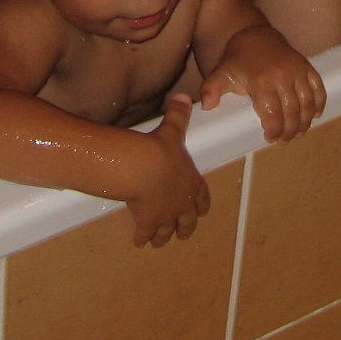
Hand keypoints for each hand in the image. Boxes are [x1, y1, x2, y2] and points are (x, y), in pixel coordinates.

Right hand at [123, 95, 210, 246]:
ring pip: (167, 231)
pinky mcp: (147, 222)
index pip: (202, 196)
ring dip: (164, 236)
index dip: (202, 204)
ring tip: (159, 241)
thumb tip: (182, 98)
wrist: (144, 169)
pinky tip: (138, 242)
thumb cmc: (160, 150)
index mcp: (191, 182)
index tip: (202, 211)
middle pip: (188, 220)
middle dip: (186, 227)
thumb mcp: (172, 130)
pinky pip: (145, 234)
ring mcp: (166, 215)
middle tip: (184, 232)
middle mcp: (182, 202)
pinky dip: (142, 238)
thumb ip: (178, 115)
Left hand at [200, 29, 326, 140]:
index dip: (274, 129)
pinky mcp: (307, 67)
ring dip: (305, 121)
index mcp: (261, 80)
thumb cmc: (238, 58)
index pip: (272, 112)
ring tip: (298, 133)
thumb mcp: (221, 72)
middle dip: (289, 130)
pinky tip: (315, 115)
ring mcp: (297, 71)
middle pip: (291, 111)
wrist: (257, 34)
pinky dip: (319, 103)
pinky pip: (318, 88)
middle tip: (284, 140)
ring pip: (307, 102)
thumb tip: (207, 106)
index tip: (270, 138)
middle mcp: (282, 76)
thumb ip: (211, 89)